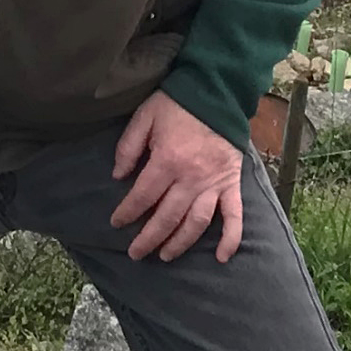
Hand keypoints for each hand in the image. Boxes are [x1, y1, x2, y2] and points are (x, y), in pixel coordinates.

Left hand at [109, 90, 243, 262]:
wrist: (216, 93)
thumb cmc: (176, 104)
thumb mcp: (144, 116)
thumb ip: (128, 146)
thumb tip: (117, 176)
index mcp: (167, 160)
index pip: (143, 196)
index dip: (127, 212)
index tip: (116, 223)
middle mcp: (191, 178)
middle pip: (167, 217)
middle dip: (148, 238)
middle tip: (135, 253)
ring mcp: (214, 184)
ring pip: (195, 224)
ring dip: (179, 243)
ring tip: (165, 255)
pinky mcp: (232, 185)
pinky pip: (234, 218)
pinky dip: (230, 240)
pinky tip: (221, 258)